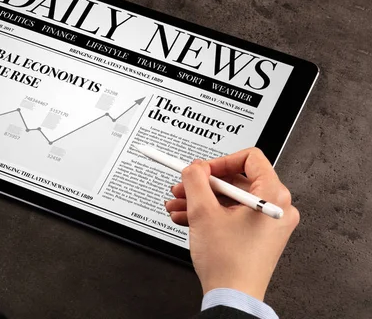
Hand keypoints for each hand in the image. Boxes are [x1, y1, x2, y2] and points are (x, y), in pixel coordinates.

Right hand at [164, 148, 299, 300]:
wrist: (233, 296)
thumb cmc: (228, 263)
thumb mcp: (203, 212)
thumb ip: (195, 181)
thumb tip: (194, 168)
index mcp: (273, 196)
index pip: (249, 158)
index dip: (219, 161)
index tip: (200, 170)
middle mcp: (277, 207)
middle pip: (236, 180)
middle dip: (203, 184)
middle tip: (183, 187)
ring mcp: (268, 222)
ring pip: (231, 198)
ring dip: (201, 199)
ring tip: (179, 204)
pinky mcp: (259, 234)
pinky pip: (233, 213)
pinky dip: (210, 213)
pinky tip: (187, 216)